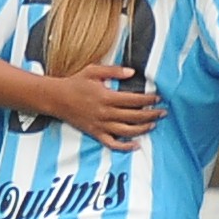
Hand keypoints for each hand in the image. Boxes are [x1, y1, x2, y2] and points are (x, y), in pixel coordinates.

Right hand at [37, 63, 166, 151]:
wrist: (55, 98)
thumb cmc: (75, 83)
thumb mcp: (93, 71)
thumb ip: (114, 71)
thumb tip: (132, 72)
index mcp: (106, 97)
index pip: (134, 100)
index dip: (148, 100)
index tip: (158, 98)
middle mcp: (105, 113)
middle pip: (134, 116)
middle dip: (151, 114)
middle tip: (163, 112)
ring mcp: (100, 125)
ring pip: (127, 131)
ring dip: (143, 129)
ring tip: (153, 125)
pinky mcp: (95, 134)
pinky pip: (113, 144)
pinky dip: (125, 147)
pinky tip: (136, 145)